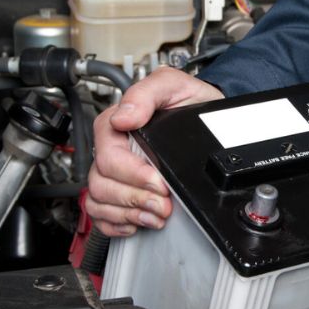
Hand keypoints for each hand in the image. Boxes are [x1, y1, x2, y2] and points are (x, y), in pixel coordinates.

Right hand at [86, 67, 223, 236]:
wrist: (209, 118)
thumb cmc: (190, 101)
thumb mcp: (174, 85)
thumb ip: (147, 93)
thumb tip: (125, 116)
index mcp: (117, 124)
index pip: (108, 156)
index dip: (133, 174)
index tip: (158, 182)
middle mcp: (113, 149)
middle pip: (102, 183)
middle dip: (135, 198)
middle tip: (163, 204)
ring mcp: (115, 171)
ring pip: (99, 201)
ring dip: (129, 213)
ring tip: (156, 214)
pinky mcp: (122, 189)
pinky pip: (101, 214)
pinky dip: (117, 223)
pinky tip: (138, 221)